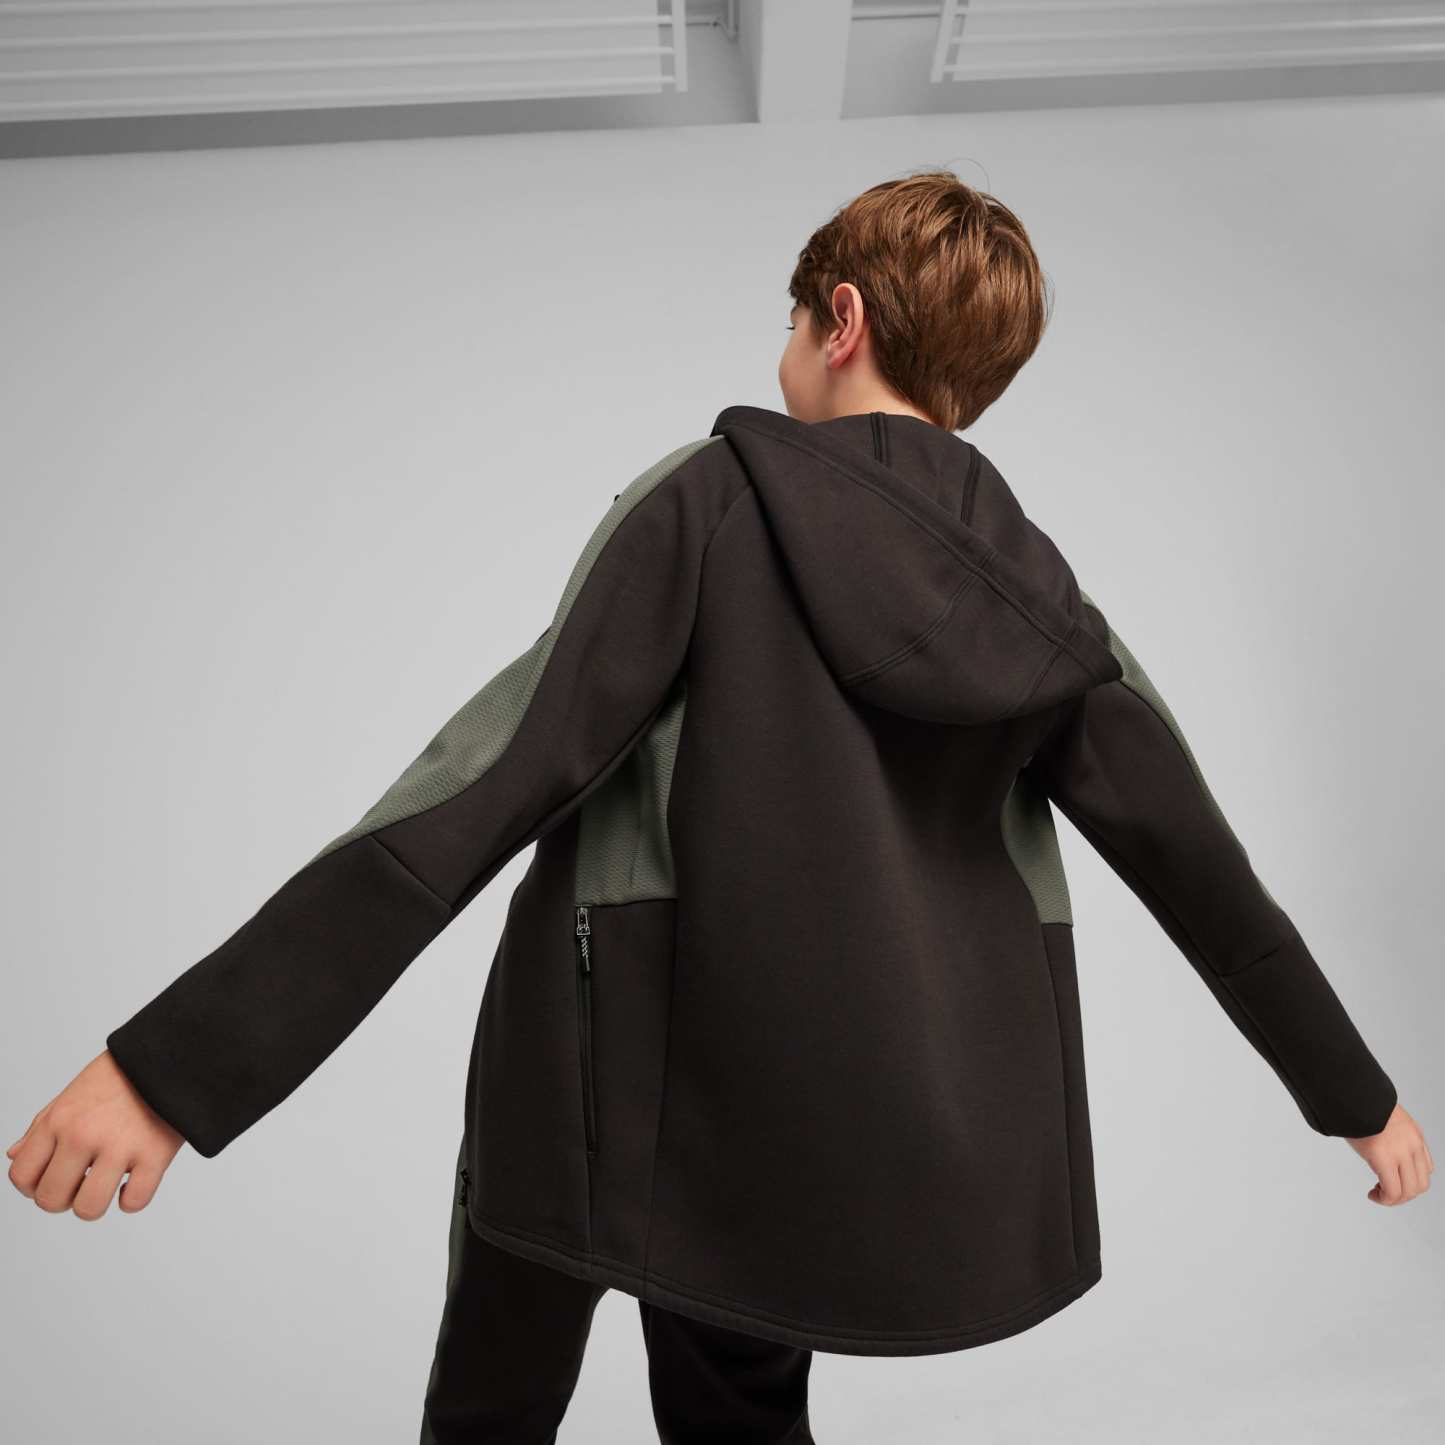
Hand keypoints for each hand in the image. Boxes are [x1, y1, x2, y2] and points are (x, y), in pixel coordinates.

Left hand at [7, 1050, 183, 1219]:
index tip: (54, 1179)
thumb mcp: (72, 1094)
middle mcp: (83, 1135)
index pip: (22, 1176)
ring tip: (109, 1184)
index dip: (34, 1187)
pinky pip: (133, 1202)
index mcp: (59, 1120)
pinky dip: (132, 1199)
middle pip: (51, 1200)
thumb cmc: (121, 1075)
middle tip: (83, 1183)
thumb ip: (40, 1127)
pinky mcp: (155, 1154)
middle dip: (64, 1199)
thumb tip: (15, 1156)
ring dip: (96, 1203)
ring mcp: (120, 1146)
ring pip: (88, 1208)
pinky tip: (136, 1179)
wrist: (173, 1054)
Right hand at [1347, 1103, 1432, 1204]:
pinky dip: (1384, 1199)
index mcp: (1414, 1136)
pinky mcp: (1383, 1158)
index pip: (1426, 1169)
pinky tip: (1373, 1195)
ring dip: (1394, 1199)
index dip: (1410, 1180)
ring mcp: (1400, 1153)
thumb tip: (1378, 1143)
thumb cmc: (1360, 1104)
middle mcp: (1413, 1146)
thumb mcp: (1384, 1118)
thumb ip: (1390, 1133)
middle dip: (1404, 1195)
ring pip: (1408, 1191)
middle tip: (1384, 1192)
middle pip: (1420, 1185)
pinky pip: (1392, 1190)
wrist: (1352, 1094)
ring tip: (1378, 1195)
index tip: (1392, 1179)